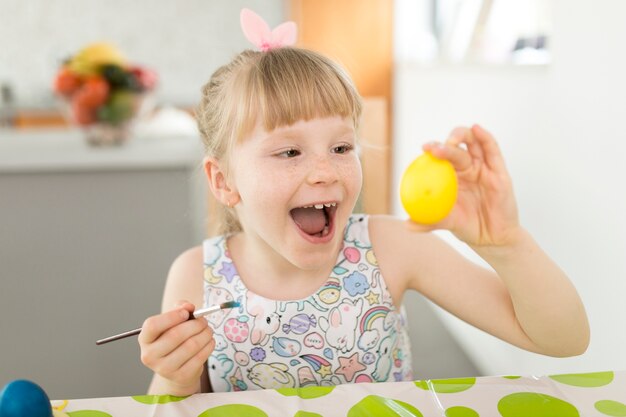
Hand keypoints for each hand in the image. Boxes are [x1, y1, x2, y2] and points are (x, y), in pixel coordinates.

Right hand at [138, 301, 214, 393]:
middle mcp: (150, 355)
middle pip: (175, 335)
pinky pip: (199, 357)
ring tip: (208, 331)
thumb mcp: (172, 323)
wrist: (177, 369)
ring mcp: (164, 369)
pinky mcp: (181, 376)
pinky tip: (209, 342)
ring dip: (205, 334)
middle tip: (204, 321)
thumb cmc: (173, 340)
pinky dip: (209, 346)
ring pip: (190, 346)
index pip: (153, 325)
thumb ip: (179, 309)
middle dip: (195, 324)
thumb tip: (188, 306)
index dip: (172, 316)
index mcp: (145, 339)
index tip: (186, 312)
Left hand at [412, 124, 521, 247]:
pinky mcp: (499, 170)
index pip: (440, 157)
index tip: (424, 148)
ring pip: (473, 143)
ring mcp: (483, 167)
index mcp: (451, 177)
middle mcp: (466, 168)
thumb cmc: (468, 227)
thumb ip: (429, 222)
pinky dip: (485, 137)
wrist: (492, 237)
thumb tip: (407, 225)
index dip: (432, 149)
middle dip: (444, 144)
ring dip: (462, 136)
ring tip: (452, 140)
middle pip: (455, 147)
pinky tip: (477, 129)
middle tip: (435, 148)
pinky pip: (492, 150)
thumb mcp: (447, 223)